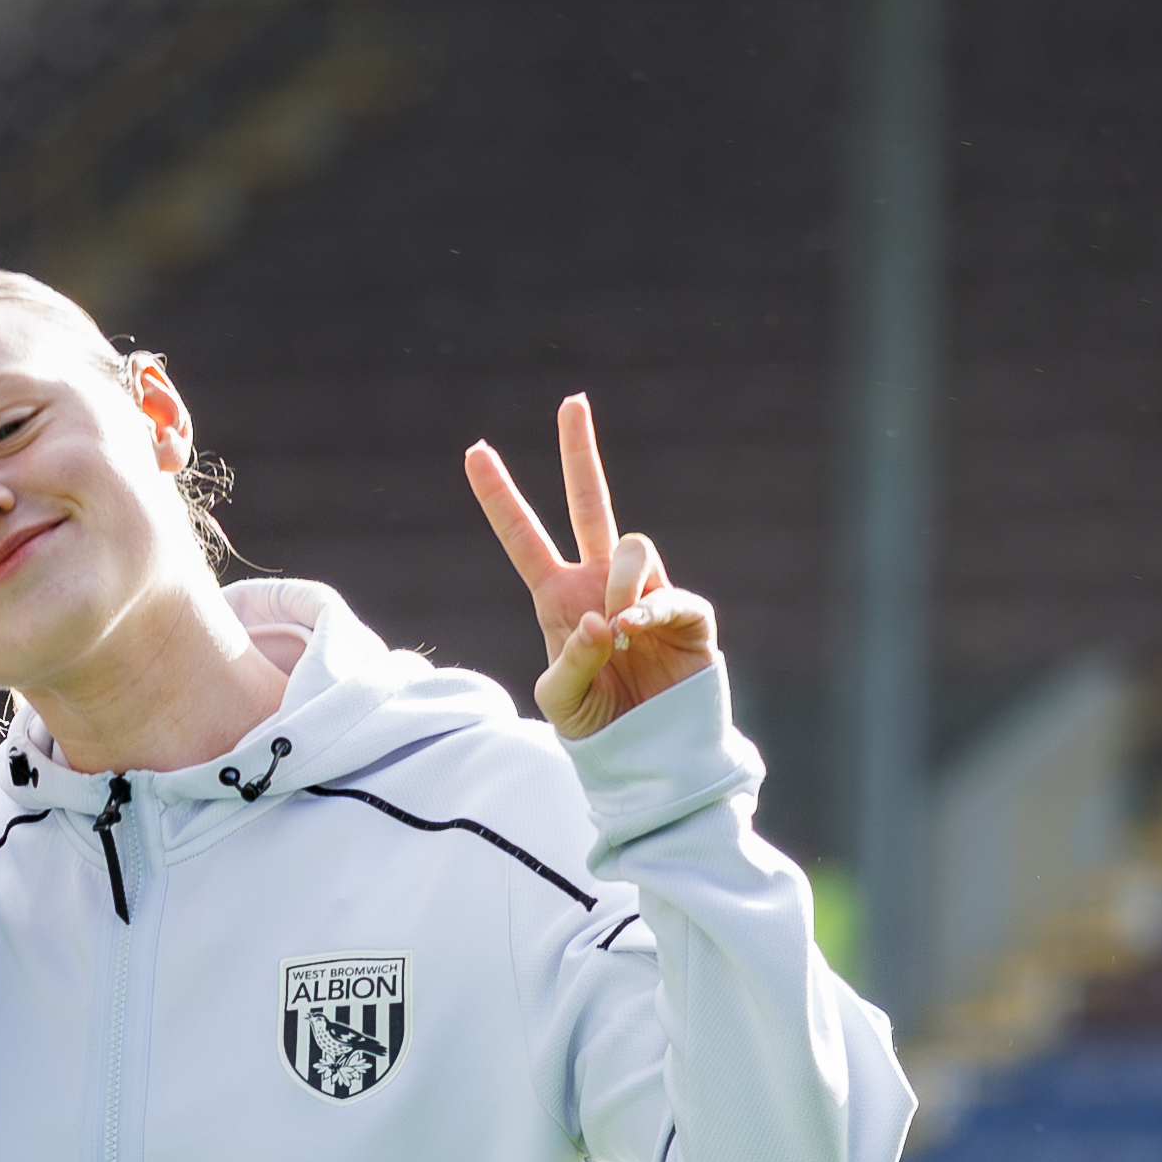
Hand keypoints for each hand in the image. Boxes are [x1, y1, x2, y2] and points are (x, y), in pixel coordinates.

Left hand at [466, 393, 721, 742]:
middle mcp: (601, 585)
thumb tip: (602, 619)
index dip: (499, 497)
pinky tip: (635, 632)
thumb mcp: (559, 702)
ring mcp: (646, 594)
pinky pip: (671, 594)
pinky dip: (651, 610)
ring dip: (621, 584)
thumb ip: (567, 660)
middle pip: (589, 504)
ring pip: (633, 547)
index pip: (524, 538)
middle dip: (579, 453)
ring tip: (619, 631)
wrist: (648, 759)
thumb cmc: (597, 730)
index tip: (474, 451)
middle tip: (571, 402)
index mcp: (558, 598)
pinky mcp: (688, 616)